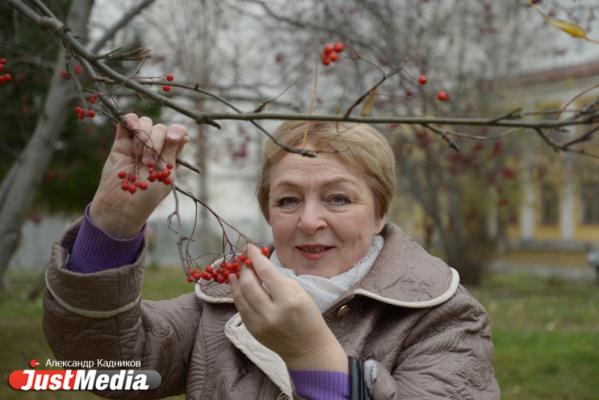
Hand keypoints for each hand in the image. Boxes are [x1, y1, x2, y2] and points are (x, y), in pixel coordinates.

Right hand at [89, 114, 187, 237]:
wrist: (121, 206)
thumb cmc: (147, 197)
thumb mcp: (166, 176)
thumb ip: (172, 152)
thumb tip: (181, 132)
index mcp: (171, 155)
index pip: (178, 133)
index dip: (176, 131)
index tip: (172, 139)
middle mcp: (156, 148)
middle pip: (160, 128)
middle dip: (155, 142)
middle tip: (147, 163)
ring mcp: (138, 144)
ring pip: (145, 123)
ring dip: (143, 135)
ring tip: (136, 156)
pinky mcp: (121, 143)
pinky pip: (127, 122)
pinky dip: (130, 119)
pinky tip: (130, 125)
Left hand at [229, 244, 347, 372]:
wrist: (308, 348)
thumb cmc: (308, 316)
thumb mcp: (300, 293)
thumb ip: (279, 279)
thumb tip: (260, 264)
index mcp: (289, 300)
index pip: (266, 273)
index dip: (256, 257)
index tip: (250, 247)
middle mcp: (272, 312)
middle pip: (249, 284)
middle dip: (245, 268)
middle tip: (245, 260)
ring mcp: (260, 323)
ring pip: (241, 296)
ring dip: (237, 280)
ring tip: (236, 270)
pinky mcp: (253, 330)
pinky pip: (240, 308)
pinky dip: (237, 294)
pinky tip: (236, 285)